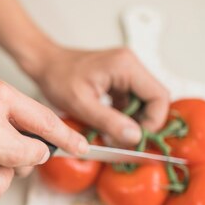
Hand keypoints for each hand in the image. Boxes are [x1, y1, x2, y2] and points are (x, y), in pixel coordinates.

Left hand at [29, 45, 168, 145]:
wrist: (45, 64)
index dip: (153, 122)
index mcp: (126, 66)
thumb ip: (110, 122)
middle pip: (155, 99)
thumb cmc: (58, 78)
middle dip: (144, 123)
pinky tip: (110, 125)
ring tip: (116, 135)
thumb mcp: (82, 105)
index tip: (136, 139)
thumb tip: (136, 137)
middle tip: (126, 141)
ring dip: (134, 121)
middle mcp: (131, 64)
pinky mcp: (120, 78)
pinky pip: (132, 100)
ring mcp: (127, 70)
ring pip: (145, 102)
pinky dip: (125, 115)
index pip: (159, 96)